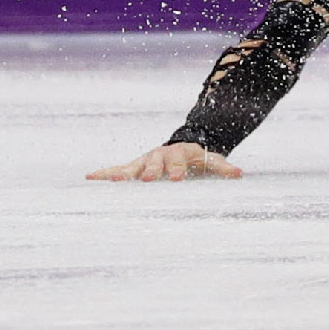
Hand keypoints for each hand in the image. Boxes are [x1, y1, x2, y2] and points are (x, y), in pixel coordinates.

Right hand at [86, 142, 242, 181]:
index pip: (179, 163)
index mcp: (180, 155)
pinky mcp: (134, 166)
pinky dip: (104, 174)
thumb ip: (223, 168)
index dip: (178, 170)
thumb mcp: (211, 162)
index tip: (177, 179)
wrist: (184, 148)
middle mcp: (160, 156)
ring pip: (133, 166)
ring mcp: (145, 161)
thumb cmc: (198, 160)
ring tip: (114, 181)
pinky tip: (89, 178)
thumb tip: (239, 174)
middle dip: (151, 171)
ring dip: (124, 173)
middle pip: (155, 163)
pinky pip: (117, 169)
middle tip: (147, 179)